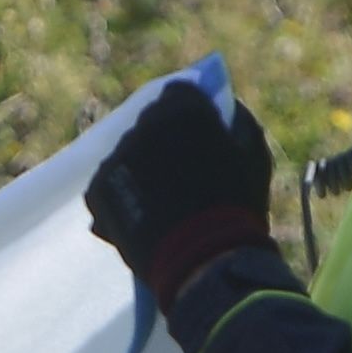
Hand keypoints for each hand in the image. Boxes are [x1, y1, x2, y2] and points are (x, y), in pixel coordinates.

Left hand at [86, 63, 280, 302]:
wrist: (203, 259)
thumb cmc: (237, 204)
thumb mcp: (253, 157)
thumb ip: (238, 122)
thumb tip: (227, 108)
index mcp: (181, 108)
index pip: (179, 93)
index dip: (189, 113)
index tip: (197, 133)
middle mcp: (142, 125)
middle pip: (150, 124)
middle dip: (162, 140)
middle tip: (180, 172)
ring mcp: (116, 157)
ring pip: (127, 154)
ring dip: (141, 168)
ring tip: (161, 201)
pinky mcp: (97, 189)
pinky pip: (110, 184)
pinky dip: (122, 195)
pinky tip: (142, 215)